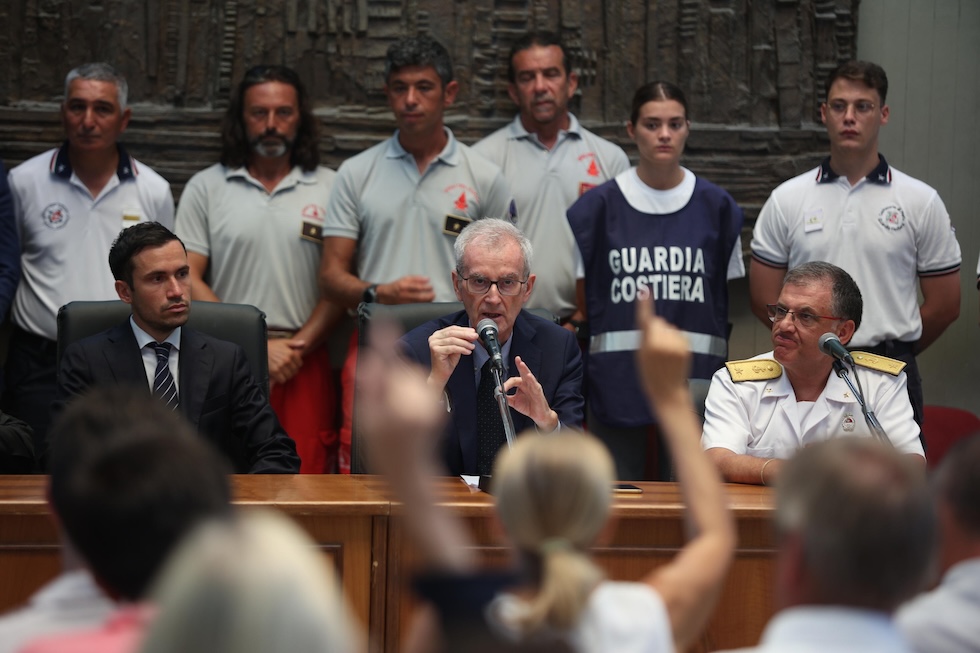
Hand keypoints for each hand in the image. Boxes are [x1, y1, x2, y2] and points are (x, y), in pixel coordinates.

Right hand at [267, 338, 304, 386]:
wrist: (260, 348)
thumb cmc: (272, 345)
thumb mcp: (284, 342)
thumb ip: (294, 343)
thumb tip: (304, 343)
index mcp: (291, 353)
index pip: (300, 364)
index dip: (296, 365)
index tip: (292, 365)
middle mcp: (287, 360)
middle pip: (295, 371)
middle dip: (292, 371)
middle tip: (287, 370)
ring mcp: (281, 366)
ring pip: (289, 376)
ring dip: (287, 376)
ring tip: (283, 373)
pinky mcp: (275, 371)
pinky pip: (282, 380)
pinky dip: (281, 379)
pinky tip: (279, 375)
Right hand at [357, 320, 446, 475]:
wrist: (410, 476)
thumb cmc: (385, 451)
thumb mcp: (370, 419)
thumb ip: (372, 387)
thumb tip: (372, 360)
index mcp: (399, 404)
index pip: (390, 365)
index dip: (384, 343)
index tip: (383, 321)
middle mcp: (418, 402)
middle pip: (403, 372)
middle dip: (393, 377)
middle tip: (381, 402)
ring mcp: (429, 407)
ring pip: (412, 381)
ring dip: (402, 387)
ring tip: (394, 414)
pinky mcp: (436, 411)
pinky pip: (421, 391)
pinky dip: (412, 395)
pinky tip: (405, 415)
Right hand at [378, 275, 435, 303]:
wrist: (385, 295)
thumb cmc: (396, 286)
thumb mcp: (405, 278)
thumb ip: (417, 278)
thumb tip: (428, 279)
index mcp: (404, 286)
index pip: (418, 287)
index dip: (427, 287)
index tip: (431, 286)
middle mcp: (404, 295)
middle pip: (420, 297)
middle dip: (429, 296)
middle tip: (433, 294)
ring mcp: (405, 302)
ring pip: (419, 303)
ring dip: (427, 301)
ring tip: (431, 297)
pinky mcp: (406, 307)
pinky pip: (417, 307)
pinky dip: (423, 304)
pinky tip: (426, 302)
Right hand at [426, 325, 476, 388]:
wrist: (441, 374)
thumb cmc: (448, 361)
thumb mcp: (457, 347)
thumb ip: (462, 340)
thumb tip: (472, 334)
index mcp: (438, 334)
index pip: (452, 328)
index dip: (464, 329)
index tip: (473, 331)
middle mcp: (434, 338)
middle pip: (452, 333)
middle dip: (465, 334)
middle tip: (475, 336)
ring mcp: (434, 344)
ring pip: (452, 340)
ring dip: (465, 343)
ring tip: (472, 346)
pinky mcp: (436, 351)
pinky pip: (452, 348)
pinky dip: (461, 349)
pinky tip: (467, 351)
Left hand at [503, 356, 557, 430]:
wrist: (538, 415)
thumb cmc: (528, 406)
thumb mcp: (514, 402)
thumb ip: (506, 398)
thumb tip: (498, 395)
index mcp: (522, 385)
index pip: (513, 380)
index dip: (506, 384)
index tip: (500, 389)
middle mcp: (528, 384)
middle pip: (523, 372)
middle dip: (520, 365)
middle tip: (517, 359)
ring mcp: (534, 387)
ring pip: (529, 376)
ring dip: (525, 369)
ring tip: (521, 364)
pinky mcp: (538, 391)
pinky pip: (535, 384)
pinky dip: (531, 380)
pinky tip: (528, 376)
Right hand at [635, 290, 691, 404]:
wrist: (668, 392)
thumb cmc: (650, 375)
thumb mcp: (640, 356)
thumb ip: (644, 336)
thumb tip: (650, 319)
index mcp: (649, 345)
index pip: (647, 319)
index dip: (645, 304)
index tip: (644, 289)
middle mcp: (664, 342)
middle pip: (658, 322)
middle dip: (656, 330)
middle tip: (653, 349)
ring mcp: (677, 344)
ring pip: (668, 327)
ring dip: (666, 336)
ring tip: (664, 355)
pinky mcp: (687, 346)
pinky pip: (678, 334)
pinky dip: (675, 340)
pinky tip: (673, 355)